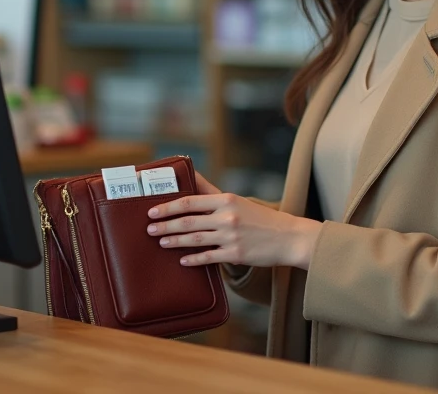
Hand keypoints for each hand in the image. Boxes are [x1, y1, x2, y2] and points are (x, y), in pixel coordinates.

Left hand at [147, 179, 321, 269]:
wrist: (288, 237)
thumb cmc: (260, 217)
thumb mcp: (237, 200)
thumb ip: (212, 193)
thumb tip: (190, 176)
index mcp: (226, 200)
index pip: (190, 201)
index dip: (168, 206)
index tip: (152, 210)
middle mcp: (227, 217)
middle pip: (188, 221)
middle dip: (165, 225)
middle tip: (149, 228)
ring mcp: (231, 237)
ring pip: (195, 240)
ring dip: (175, 241)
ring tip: (161, 241)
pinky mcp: (236, 255)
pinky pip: (209, 257)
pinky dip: (194, 259)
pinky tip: (182, 260)